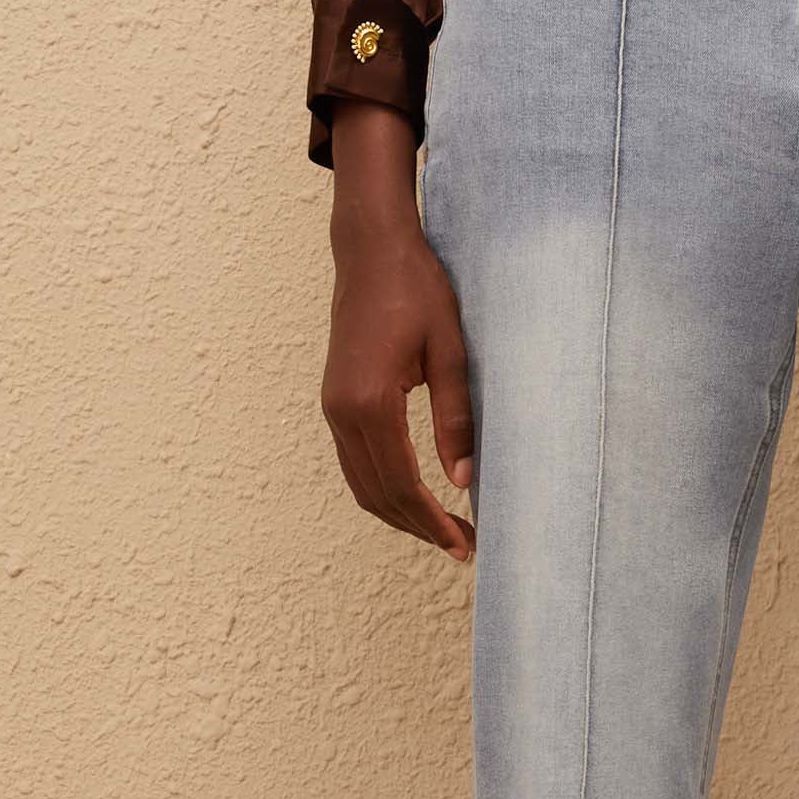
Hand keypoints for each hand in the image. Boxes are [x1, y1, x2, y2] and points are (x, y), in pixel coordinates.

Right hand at [320, 102, 474, 559]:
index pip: (402, 484)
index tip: (465, 545)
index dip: (433, 522)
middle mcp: (342, 411)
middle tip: (463, 548)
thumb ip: (457, 418)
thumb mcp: (451, 351)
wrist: (371, 250)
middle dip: (419, 528)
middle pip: (378, 495)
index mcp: (371, 402)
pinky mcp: (335, 401)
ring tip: (443, 532)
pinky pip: (355, 463)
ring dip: (399, 515)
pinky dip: (383, 490)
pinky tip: (415, 498)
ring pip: (361, 485)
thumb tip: (465, 482)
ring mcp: (333, 407)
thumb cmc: (418, 290)